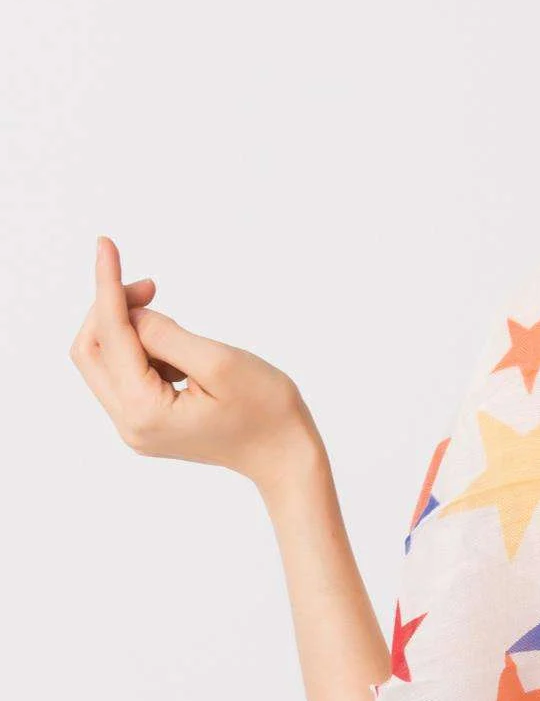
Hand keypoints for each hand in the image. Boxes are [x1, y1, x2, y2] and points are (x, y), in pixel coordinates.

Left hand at [69, 235, 320, 490]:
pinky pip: (126, 376)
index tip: (105, 245)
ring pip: (106, 362)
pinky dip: (142, 350)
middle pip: (91, 351)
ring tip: (178, 327)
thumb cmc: (266, 410)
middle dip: (112, 309)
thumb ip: (165, 335)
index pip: (111, 336)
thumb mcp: (219, 363)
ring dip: (128, 330)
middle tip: (151, 286)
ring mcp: (137, 428)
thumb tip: (131, 314)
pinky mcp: (148, 424)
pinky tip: (177, 350)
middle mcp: (130, 425)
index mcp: (145, 412)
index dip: (108, 286)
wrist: (287, 455)